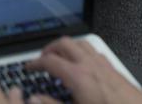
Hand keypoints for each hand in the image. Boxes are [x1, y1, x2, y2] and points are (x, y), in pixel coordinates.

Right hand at [27, 37, 141, 103]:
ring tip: (59, 56)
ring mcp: (102, 64)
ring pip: (80, 43)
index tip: (28, 68)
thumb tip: (34, 99)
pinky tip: (83, 63)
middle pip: (64, 44)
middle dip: (49, 49)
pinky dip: (82, 52)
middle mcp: (89, 65)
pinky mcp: (113, 68)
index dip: (35, 63)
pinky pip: (93, 51)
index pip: (49, 61)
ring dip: (66, 46)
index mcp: (77, 76)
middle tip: (41, 59)